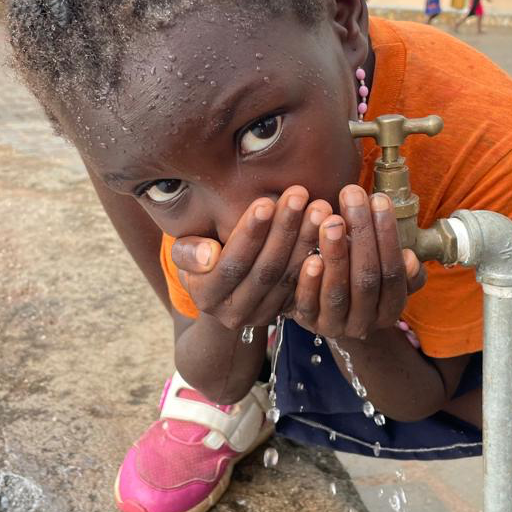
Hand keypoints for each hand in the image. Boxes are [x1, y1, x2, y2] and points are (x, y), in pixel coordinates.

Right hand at [171, 186, 332, 332]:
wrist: (221, 290)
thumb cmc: (199, 256)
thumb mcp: (184, 252)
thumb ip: (189, 251)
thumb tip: (208, 254)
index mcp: (206, 296)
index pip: (232, 263)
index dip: (249, 234)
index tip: (266, 202)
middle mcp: (234, 313)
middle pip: (265, 270)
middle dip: (284, 230)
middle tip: (300, 195)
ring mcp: (262, 316)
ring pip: (288, 276)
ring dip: (306, 240)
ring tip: (320, 207)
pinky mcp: (284, 312)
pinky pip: (304, 284)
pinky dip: (318, 256)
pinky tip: (328, 232)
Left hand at [292, 186, 425, 338]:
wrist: (324, 313)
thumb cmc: (358, 277)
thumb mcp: (383, 273)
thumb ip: (399, 266)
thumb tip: (410, 258)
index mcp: (390, 308)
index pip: (393, 272)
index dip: (388, 236)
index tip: (379, 199)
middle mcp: (366, 322)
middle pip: (366, 279)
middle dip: (362, 233)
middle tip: (352, 194)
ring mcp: (336, 325)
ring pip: (338, 291)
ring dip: (336, 254)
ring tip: (331, 220)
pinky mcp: (307, 323)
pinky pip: (308, 304)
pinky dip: (310, 281)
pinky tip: (311, 257)